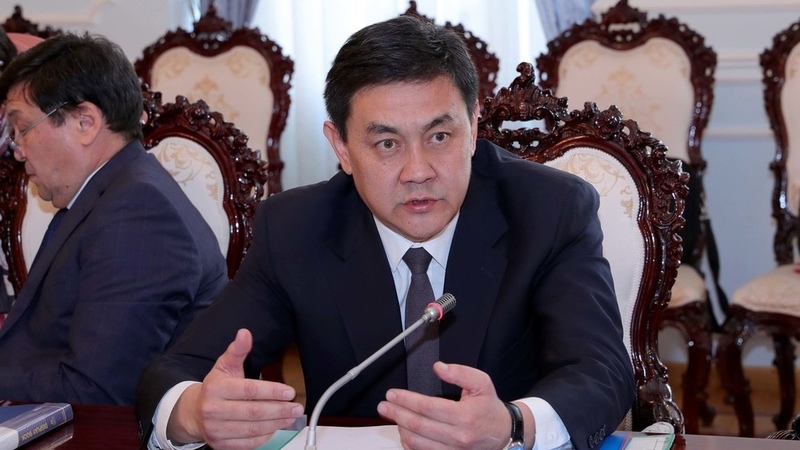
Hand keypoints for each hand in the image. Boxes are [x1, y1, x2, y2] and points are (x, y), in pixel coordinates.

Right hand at [168, 329, 303, 449]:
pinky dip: (265, 436)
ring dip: (276, 424)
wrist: (194, 413)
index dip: (271, 391)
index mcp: (215, 389)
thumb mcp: (224, 366)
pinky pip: (248, 443)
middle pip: (253, 412)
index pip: (248, 390)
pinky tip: (276, 427)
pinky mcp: (221, 445)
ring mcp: (216, 430)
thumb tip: (245, 333)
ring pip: (252, 429)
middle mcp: (213, 411)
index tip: (290, 392)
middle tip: (296, 407)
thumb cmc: (215, 388)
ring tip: (291, 417)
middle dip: (279, 410)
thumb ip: (237, 351)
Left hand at [377, 362, 525, 449]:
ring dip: (400, 429)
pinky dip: (409, 443)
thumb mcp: (482, 383)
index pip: (427, 407)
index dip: (406, 400)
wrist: (503, 434)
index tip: (392, 394)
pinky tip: (405, 432)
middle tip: (383, 406)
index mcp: (464, 416)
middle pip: (418, 426)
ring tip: (393, 417)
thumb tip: (438, 367)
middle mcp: (457, 437)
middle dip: (396, 414)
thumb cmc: (489, 408)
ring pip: (417, 443)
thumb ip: (460, 372)